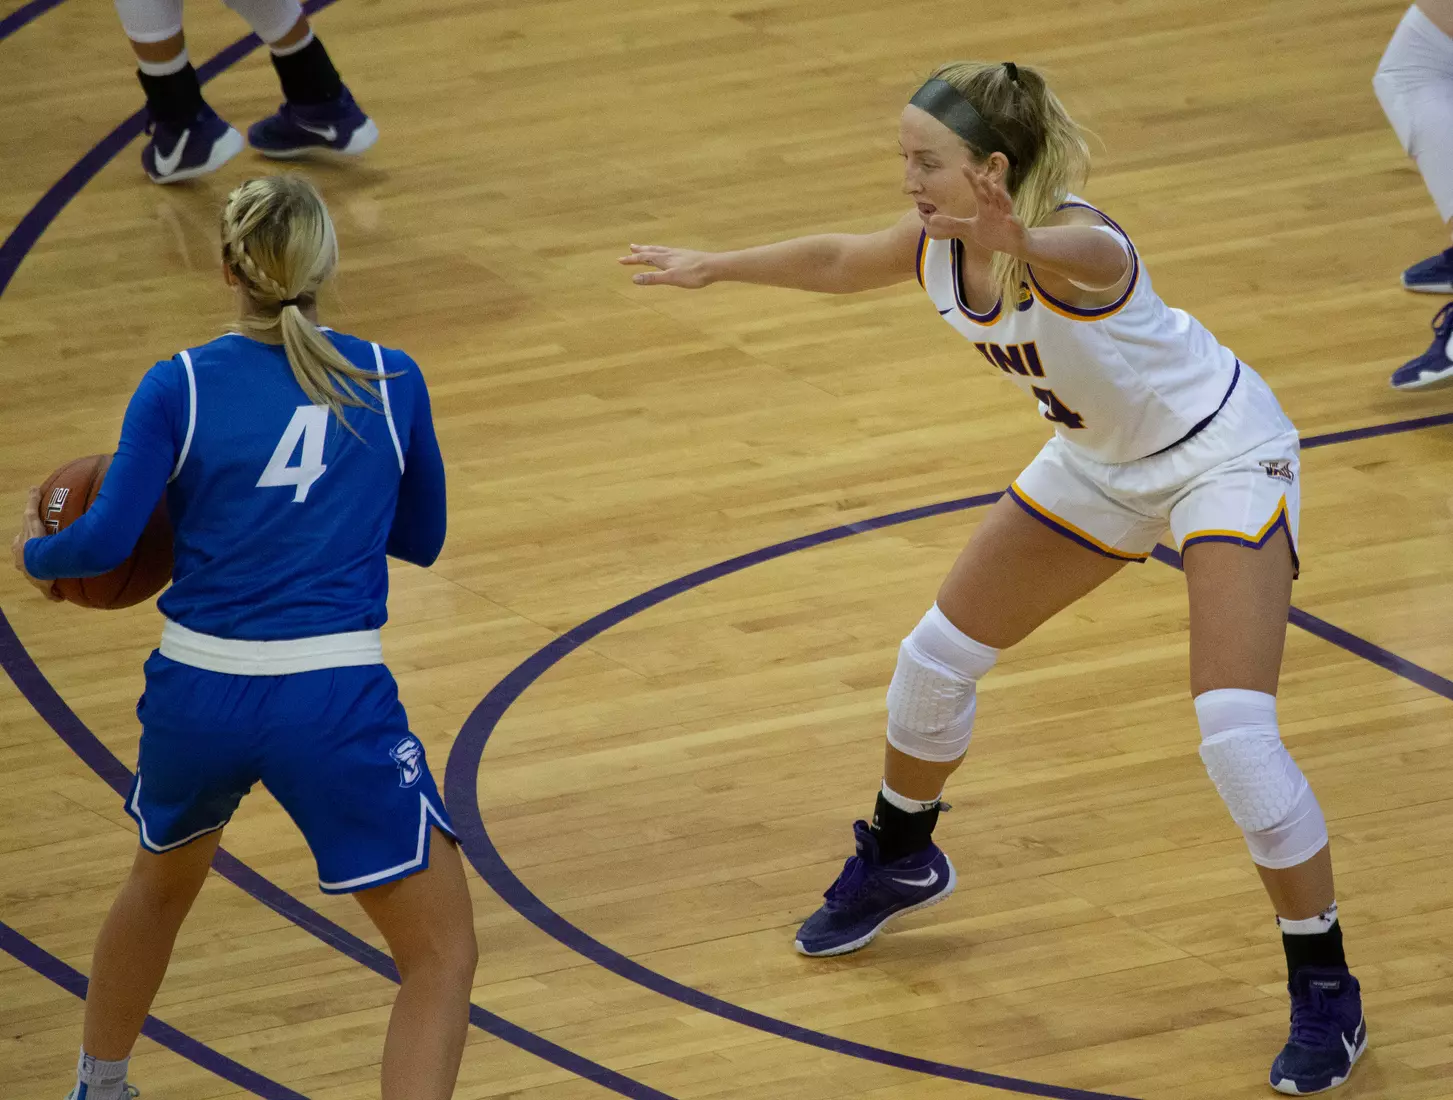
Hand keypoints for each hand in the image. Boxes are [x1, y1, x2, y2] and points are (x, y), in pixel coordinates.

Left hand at [11, 487, 60, 601]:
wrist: (38, 562)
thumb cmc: (34, 541)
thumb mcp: (32, 519)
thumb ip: (32, 502)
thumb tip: (33, 486)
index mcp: (20, 549)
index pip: (19, 543)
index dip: (25, 541)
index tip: (32, 540)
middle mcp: (24, 563)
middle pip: (26, 561)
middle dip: (33, 561)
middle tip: (45, 558)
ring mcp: (33, 576)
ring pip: (37, 577)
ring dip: (44, 578)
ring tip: (55, 578)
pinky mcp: (43, 587)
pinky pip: (49, 593)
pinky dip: (53, 596)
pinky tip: (58, 598)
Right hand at [618, 244, 715, 287]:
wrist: (713, 266)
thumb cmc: (693, 274)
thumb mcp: (670, 278)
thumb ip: (653, 278)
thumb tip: (634, 279)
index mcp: (663, 259)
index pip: (643, 258)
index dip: (631, 259)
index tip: (620, 260)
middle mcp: (669, 254)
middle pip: (651, 251)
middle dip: (639, 251)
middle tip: (630, 247)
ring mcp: (678, 253)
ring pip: (660, 249)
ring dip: (650, 248)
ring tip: (645, 247)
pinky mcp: (686, 255)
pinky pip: (669, 251)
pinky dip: (662, 251)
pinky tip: (668, 253)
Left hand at [924, 164, 1028, 256]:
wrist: (1012, 245)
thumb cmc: (991, 233)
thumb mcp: (970, 229)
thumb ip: (952, 223)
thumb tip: (931, 219)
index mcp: (986, 206)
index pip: (978, 190)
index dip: (971, 179)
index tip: (963, 167)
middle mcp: (997, 208)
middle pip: (992, 194)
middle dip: (987, 186)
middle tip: (980, 176)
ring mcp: (1008, 217)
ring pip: (1006, 204)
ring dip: (1002, 196)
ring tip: (996, 188)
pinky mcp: (1016, 228)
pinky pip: (1016, 224)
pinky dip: (1014, 221)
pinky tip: (1010, 219)